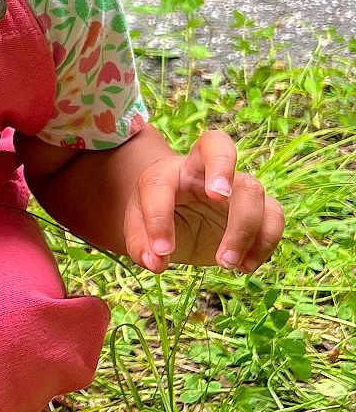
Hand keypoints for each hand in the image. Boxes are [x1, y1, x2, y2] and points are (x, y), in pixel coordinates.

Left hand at [124, 129, 283, 273]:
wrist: (182, 217)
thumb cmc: (158, 219)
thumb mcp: (139, 230)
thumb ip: (140, 244)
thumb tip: (155, 262)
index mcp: (167, 172)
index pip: (159, 183)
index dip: (158, 216)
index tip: (162, 251)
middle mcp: (202, 169)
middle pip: (218, 145)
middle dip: (220, 166)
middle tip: (218, 197)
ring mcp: (234, 186)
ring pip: (251, 189)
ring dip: (243, 228)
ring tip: (225, 263)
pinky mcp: (258, 207)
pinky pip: (274, 215)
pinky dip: (265, 242)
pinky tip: (245, 266)